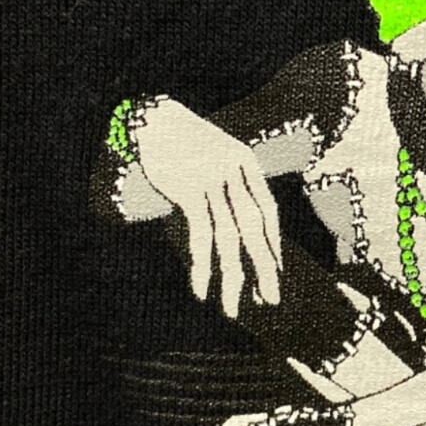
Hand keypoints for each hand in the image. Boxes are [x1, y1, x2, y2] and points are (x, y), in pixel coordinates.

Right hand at [134, 99, 281, 317]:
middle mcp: (234, 172)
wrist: (152, 117)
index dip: (273, 244)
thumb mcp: (217, 155)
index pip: (268, 211)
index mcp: (246, 163)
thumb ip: (231, 183)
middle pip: (256, 228)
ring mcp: (211, 181)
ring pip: (229, 237)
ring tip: (232, 308)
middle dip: (264, 267)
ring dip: (232, 276)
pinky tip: (202, 288)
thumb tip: (239, 224)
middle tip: (271, 299)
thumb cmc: (183, 141)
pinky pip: (201, 235)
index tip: (274, 271)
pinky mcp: (188, 189)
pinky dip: (202, 264)